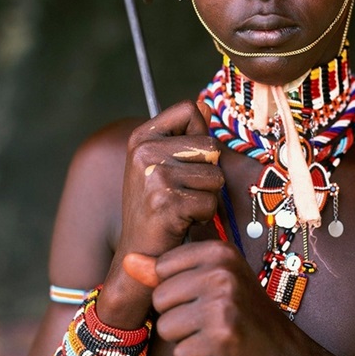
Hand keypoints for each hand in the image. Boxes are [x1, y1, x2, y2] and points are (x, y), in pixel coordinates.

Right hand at [119, 99, 223, 258]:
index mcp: (142, 137)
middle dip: (208, 173)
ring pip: (215, 175)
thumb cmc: (157, 207)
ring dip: (206, 196)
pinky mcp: (166, 202)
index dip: (199, 135)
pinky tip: (180, 222)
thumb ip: (186, 134)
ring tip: (181, 207)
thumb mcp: (164, 164)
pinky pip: (209, 201)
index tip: (184, 160)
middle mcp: (144, 151)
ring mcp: (154, 176)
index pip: (189, 109)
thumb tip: (204, 104)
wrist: (139, 252)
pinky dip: (202, 216)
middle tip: (182, 192)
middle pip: (210, 145)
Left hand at [124, 241, 296, 355]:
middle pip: (160, 298)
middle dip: (178, 316)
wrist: (283, 352)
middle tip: (209, 319)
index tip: (202, 295)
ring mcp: (223, 303)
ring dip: (185, 339)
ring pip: (166, 327)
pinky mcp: (222, 336)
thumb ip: (167, 272)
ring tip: (213, 334)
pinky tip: (219, 351)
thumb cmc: (244, 315)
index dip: (175, 289)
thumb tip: (129, 260)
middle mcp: (222, 272)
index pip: (162, 267)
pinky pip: (181, 353)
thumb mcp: (210, 282)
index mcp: (219, 251)